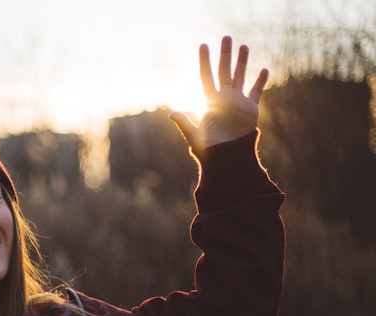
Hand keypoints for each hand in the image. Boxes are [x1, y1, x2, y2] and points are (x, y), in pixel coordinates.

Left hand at [170, 36, 267, 150]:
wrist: (227, 158)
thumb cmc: (208, 150)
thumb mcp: (194, 136)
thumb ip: (185, 124)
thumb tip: (171, 114)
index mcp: (210, 101)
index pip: (206, 76)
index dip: (204, 61)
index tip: (203, 46)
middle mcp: (224, 98)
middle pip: (224, 71)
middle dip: (226, 54)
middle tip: (226, 37)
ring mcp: (238, 102)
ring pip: (240, 76)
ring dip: (242, 62)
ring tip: (244, 45)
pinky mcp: (250, 109)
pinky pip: (256, 92)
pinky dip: (260, 81)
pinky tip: (264, 69)